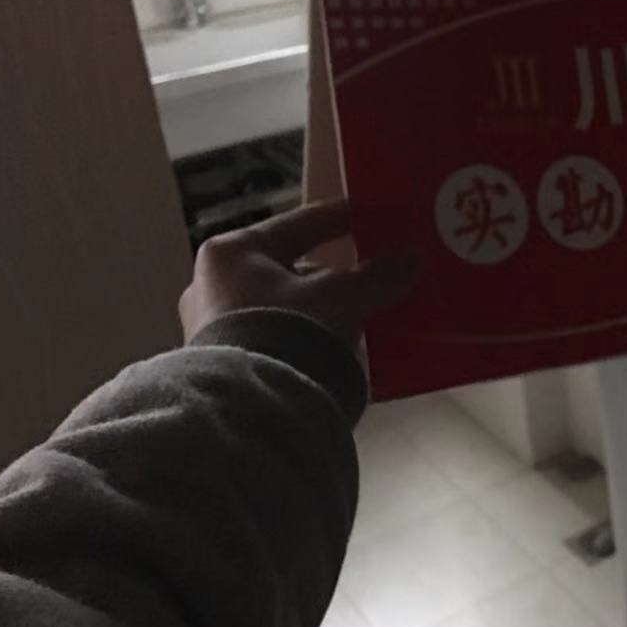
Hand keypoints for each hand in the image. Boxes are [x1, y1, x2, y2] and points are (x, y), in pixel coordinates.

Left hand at [179, 199, 417, 347]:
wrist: (251, 414)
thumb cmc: (287, 333)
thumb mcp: (342, 298)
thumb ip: (378, 276)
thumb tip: (412, 256)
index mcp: (233, 253)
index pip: (302, 223)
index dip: (344, 217)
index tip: (375, 213)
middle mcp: (213, 287)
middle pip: (293, 270)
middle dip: (335, 275)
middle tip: (376, 275)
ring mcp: (215, 331)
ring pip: (288, 308)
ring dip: (324, 312)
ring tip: (367, 317)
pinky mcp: (227, 368)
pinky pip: (281, 340)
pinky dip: (311, 340)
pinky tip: (344, 349)